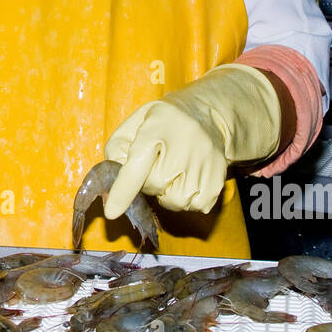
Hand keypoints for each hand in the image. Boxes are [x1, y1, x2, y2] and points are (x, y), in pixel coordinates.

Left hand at [103, 64, 281, 217]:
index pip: (138, 163)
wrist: (207, 118)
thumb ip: (117, 149)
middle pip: (155, 185)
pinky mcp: (220, 179)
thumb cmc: (161, 124)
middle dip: (147, 183)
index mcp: (158, 126)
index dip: (124, 190)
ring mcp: (207, 162)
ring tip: (172, 172)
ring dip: (167, 194)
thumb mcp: (134, 124)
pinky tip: (187, 179)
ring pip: (176, 201)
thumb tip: (113, 181)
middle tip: (155, 165)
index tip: (111, 213)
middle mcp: (186, 143)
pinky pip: (196, 206)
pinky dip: (187, 200)